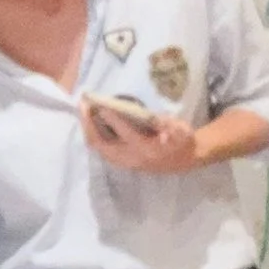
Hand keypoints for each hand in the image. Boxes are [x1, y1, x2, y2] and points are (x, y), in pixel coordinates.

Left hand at [82, 101, 200, 174]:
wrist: (184, 160)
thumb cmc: (182, 141)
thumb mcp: (182, 130)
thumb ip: (170, 128)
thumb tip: (163, 131)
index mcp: (147, 149)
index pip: (126, 133)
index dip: (113, 119)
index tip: (101, 105)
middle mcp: (132, 158)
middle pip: (102, 145)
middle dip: (89, 125)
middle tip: (83, 105)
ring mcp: (126, 163)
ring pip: (99, 149)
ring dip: (89, 131)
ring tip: (84, 111)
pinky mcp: (123, 163)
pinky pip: (102, 151)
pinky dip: (94, 137)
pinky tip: (91, 123)